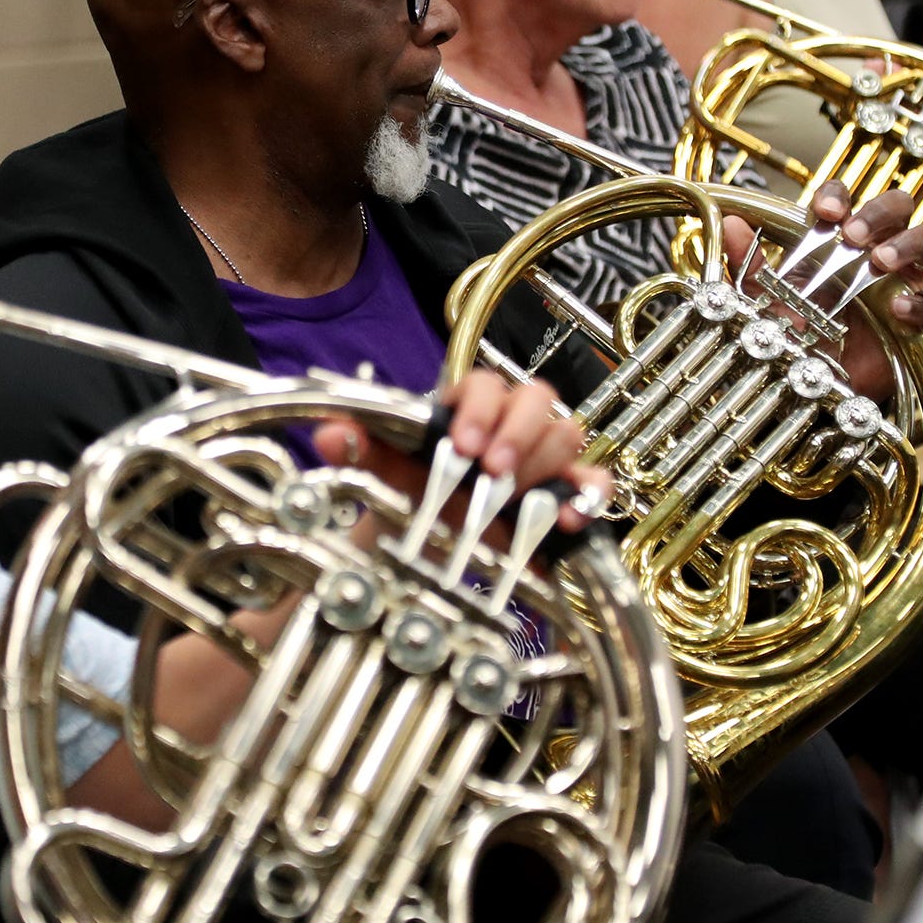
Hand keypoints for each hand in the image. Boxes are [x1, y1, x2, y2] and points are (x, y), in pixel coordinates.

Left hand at [312, 372, 608, 536]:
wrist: (434, 539)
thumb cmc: (415, 492)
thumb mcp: (385, 473)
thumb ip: (358, 450)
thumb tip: (328, 435)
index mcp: (469, 404)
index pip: (484, 383)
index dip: (478, 408)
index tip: (462, 446)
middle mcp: (513, 421)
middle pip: (535, 399)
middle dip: (518, 433)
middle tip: (494, 472)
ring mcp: (545, 455)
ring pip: (566, 433)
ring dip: (545, 463)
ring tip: (519, 499)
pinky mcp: (568, 491)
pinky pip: (594, 482)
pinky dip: (588, 495)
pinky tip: (568, 517)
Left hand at [719, 183, 922, 399]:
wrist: (819, 381)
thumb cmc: (798, 333)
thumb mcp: (766, 301)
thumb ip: (750, 266)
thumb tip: (732, 225)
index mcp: (838, 239)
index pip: (845, 199)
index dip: (837, 196)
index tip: (824, 211)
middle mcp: (876, 251)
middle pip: (898, 207)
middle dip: (879, 212)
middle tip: (854, 234)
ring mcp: (903, 281)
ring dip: (907, 244)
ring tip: (881, 261)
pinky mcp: (920, 319)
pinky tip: (899, 307)